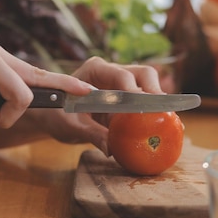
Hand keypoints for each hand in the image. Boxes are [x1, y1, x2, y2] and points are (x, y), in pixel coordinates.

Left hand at [23, 57, 163, 154]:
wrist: (53, 115)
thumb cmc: (57, 114)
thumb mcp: (72, 126)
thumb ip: (92, 133)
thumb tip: (111, 147)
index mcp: (95, 70)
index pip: (122, 75)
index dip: (136, 90)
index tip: (146, 106)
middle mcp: (111, 71)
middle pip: (142, 73)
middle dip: (154, 90)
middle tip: (161, 110)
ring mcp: (120, 82)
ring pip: (148, 82)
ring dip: (157, 99)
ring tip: (165, 117)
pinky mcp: (126, 97)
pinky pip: (144, 98)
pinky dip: (153, 108)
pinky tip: (158, 123)